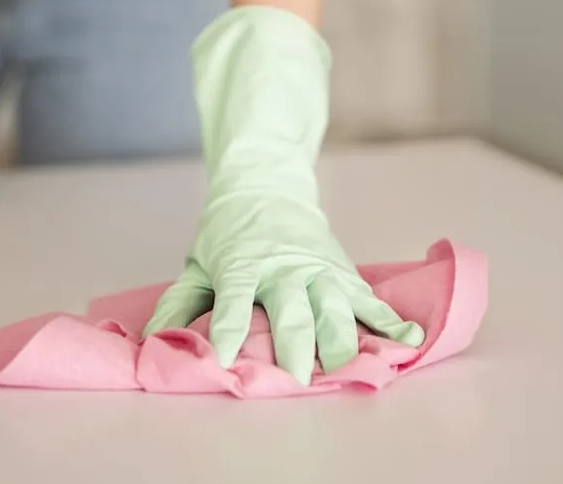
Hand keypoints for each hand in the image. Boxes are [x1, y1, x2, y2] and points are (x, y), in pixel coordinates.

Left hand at [142, 6, 421, 383]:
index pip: (234, 302)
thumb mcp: (196, 264)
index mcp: (241, 266)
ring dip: (341, 337)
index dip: (228, 331)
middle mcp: (282, 268)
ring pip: (333, 305)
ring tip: (347, 368)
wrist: (266, 184)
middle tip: (298, 378)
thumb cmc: (226, 233)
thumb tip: (152, 343)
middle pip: (291, 309)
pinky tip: (410, 341)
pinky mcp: (342, 270)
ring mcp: (317, 268)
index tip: (226, 360)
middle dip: (295, 344)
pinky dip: (391, 321)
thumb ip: (178, 305)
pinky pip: (369, 298)